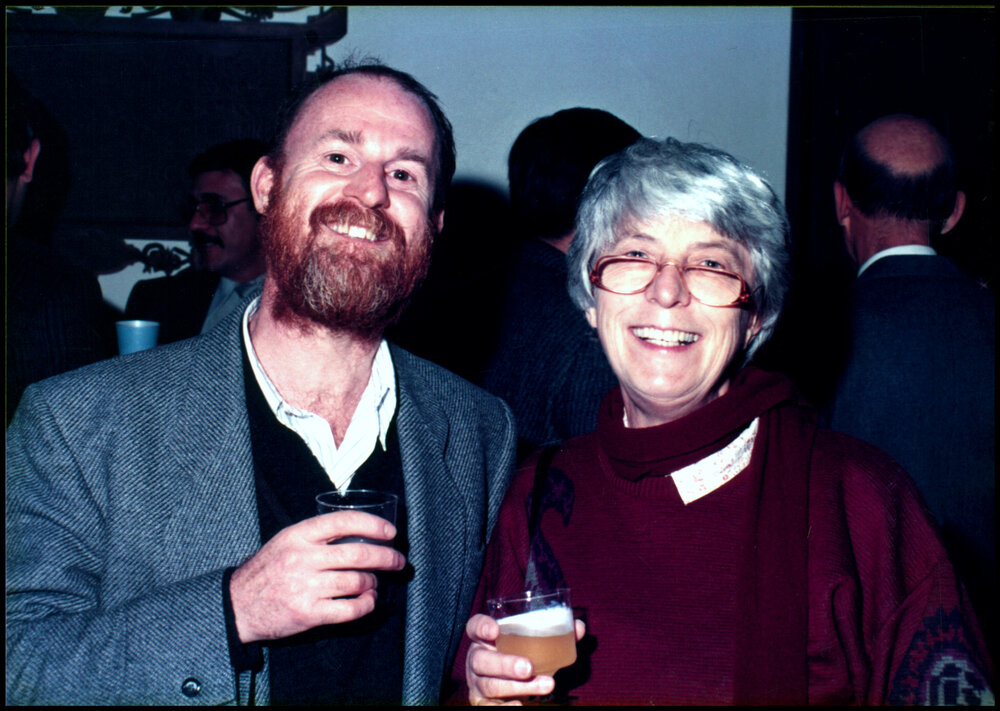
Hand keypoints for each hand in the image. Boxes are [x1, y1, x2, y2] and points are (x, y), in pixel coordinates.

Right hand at [229, 511, 404, 642]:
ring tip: (375, 582)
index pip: (344, 522)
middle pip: (358, 554)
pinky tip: (369, 600)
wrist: (237, 605)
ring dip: (374, 583)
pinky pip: (349, 609)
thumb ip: (316, 536)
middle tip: (398, 560)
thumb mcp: (285, 541)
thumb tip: (359, 534)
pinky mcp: (308, 613)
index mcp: (298, 535)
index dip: (373, 525)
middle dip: (386, 557)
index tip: (390, 532)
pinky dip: (366, 604)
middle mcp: (302, 559)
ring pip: (357, 582)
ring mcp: (305, 587)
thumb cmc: (266, 571)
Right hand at [464, 613, 585, 704]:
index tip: (495, 629)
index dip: (481, 627)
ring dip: (517, 687)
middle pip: (481, 660)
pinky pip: (489, 707)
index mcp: (485, 638)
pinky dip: (506, 706)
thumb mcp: (533, 642)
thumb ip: (554, 632)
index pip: (474, 627)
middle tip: (528, 667)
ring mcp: (477, 682)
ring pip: (490, 685)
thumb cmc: (522, 655)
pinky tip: (521, 705)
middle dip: (505, 664)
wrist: (510, 683)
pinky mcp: (481, 702)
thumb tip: (579, 627)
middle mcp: (476, 659)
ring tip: (546, 685)